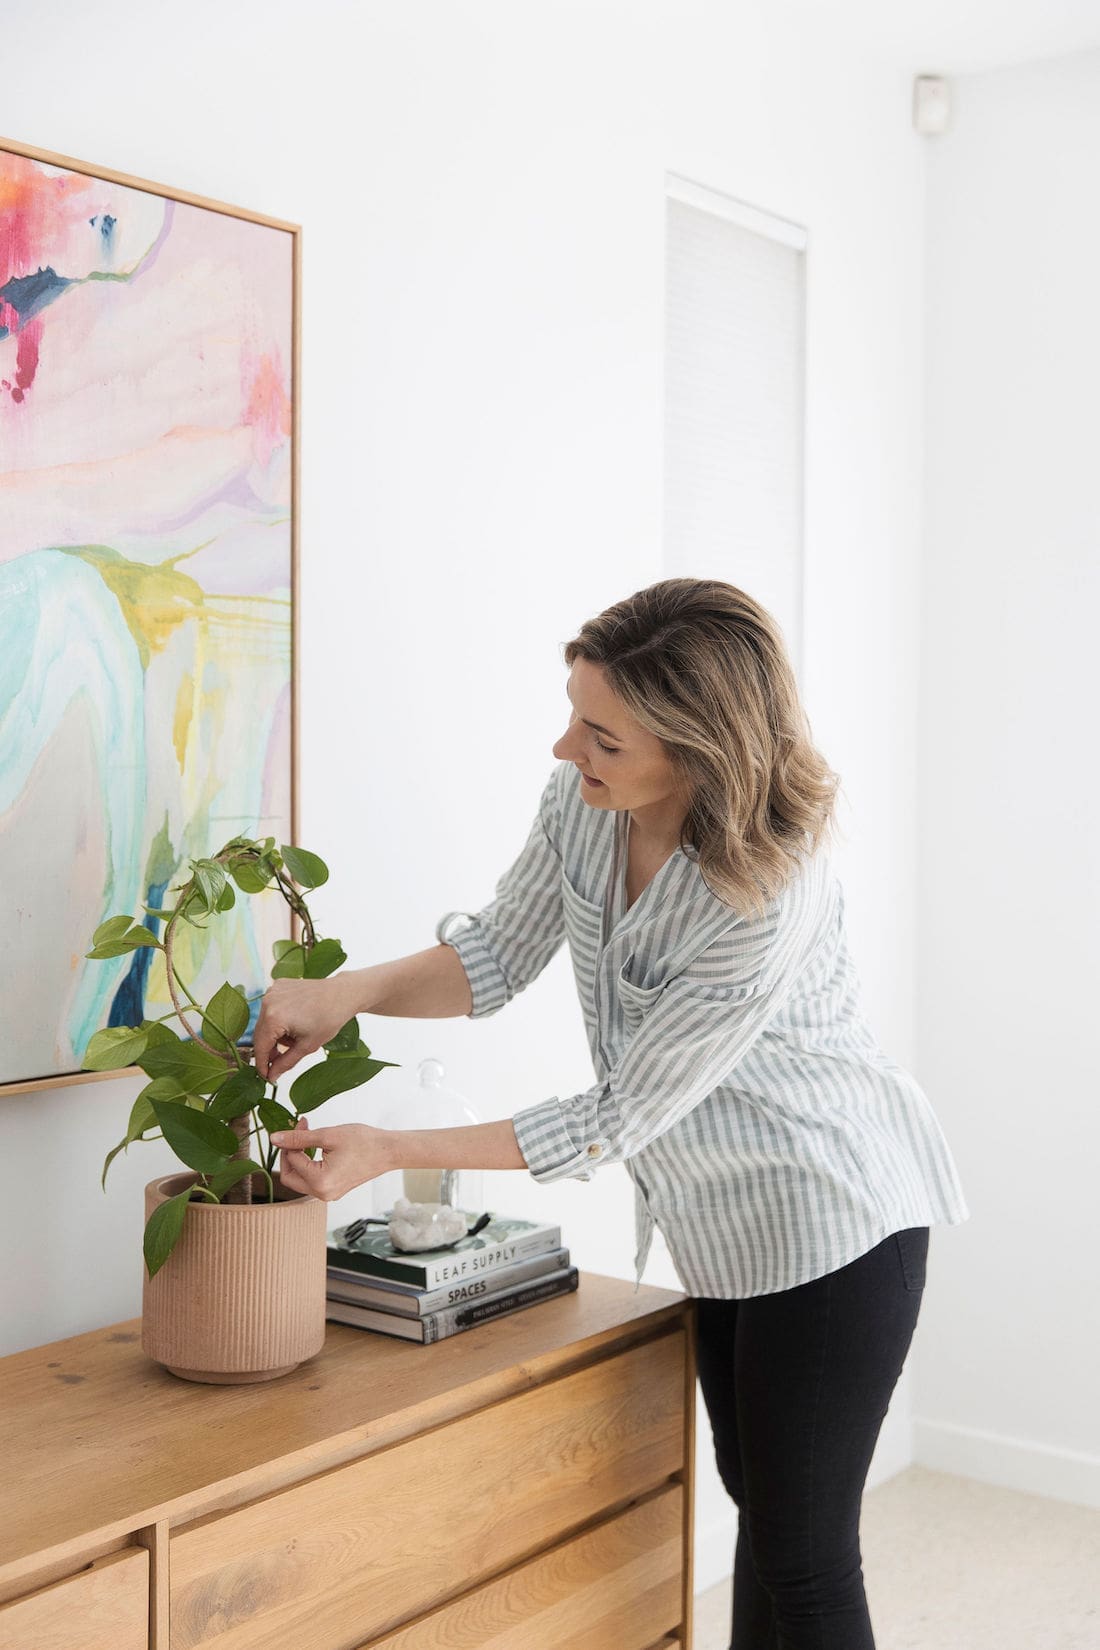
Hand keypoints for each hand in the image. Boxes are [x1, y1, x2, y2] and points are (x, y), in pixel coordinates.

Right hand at [252, 975, 359, 1080]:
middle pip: (260, 1034)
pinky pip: (271, 1009)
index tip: (266, 1076)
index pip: (260, 1047)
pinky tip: (294, 1023)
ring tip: (294, 1038)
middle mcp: (269, 1002)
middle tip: (279, 1062)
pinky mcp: (278, 986)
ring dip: (275, 1035)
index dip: (262, 1064)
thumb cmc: (330, 1018)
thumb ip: (285, 1063)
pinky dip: (278, 1020)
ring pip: (265, 1022)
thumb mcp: (307, 1046)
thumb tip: (272, 1075)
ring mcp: (272, 992)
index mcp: (274, 1018)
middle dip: (269, 1050)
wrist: (342, 995)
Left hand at [271, 1118, 391, 1201]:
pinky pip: (312, 1181)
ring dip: (300, 1158)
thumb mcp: (328, 1135)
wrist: (389, 1151)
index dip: (291, 1140)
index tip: (301, 1122)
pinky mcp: (334, 1191)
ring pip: (300, 1179)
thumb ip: (299, 1138)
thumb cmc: (364, 1142)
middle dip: (290, 1153)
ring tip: (310, 1138)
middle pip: (290, 1176)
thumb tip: (274, 1138)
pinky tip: (318, 1149)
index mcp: (320, 1181)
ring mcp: (329, 1195)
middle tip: (299, 1133)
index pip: (292, 1160)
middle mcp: (322, 1194)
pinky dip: (310, 1165)